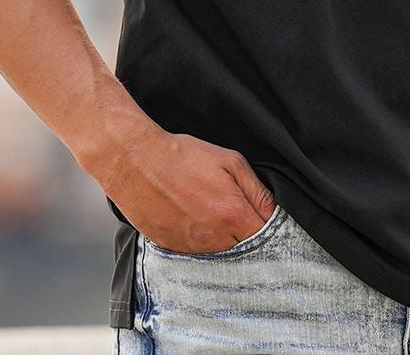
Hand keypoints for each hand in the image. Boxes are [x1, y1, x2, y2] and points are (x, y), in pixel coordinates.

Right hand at [100, 121, 276, 253]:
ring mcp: (191, 247)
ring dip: (223, 238)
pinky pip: (196, 252)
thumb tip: (272, 210)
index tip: (262, 215)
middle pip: (244, 248)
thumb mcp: (229, 161)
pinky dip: (201, 240)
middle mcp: (214, 238)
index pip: (265, 234)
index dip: (267, 224)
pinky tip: (193, 218)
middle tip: (235, 211)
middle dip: (246, 233)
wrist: (138, 162)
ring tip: (210, 211)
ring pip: (220, 253)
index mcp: (232, 214)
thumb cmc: (183, 157)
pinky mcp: (173, 249)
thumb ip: (256, 189)